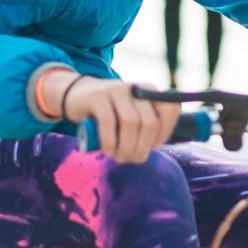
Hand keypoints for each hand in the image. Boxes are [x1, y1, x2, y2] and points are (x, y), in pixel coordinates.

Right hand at [61, 77, 179, 164]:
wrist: (77, 96)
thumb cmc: (110, 113)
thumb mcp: (131, 114)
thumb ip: (145, 126)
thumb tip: (155, 146)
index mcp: (150, 91)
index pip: (170, 109)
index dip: (165, 133)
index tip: (153, 147)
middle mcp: (136, 88)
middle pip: (150, 122)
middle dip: (142, 148)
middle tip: (132, 159)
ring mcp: (116, 90)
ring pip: (131, 123)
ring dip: (126, 148)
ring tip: (119, 157)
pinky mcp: (97, 97)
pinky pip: (108, 122)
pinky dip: (110, 142)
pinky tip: (108, 151)